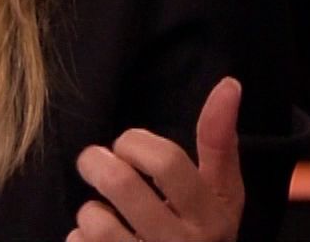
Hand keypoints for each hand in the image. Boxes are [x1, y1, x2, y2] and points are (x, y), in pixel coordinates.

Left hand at [71, 77, 243, 241]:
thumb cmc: (204, 234)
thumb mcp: (223, 195)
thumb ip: (220, 141)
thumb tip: (230, 83)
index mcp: (210, 217)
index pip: (166, 162)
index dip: (135, 142)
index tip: (127, 144)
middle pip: (122, 183)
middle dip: (96, 162)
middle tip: (93, 161)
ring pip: (95, 219)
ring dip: (89, 209)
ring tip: (99, 211)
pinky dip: (79, 240)